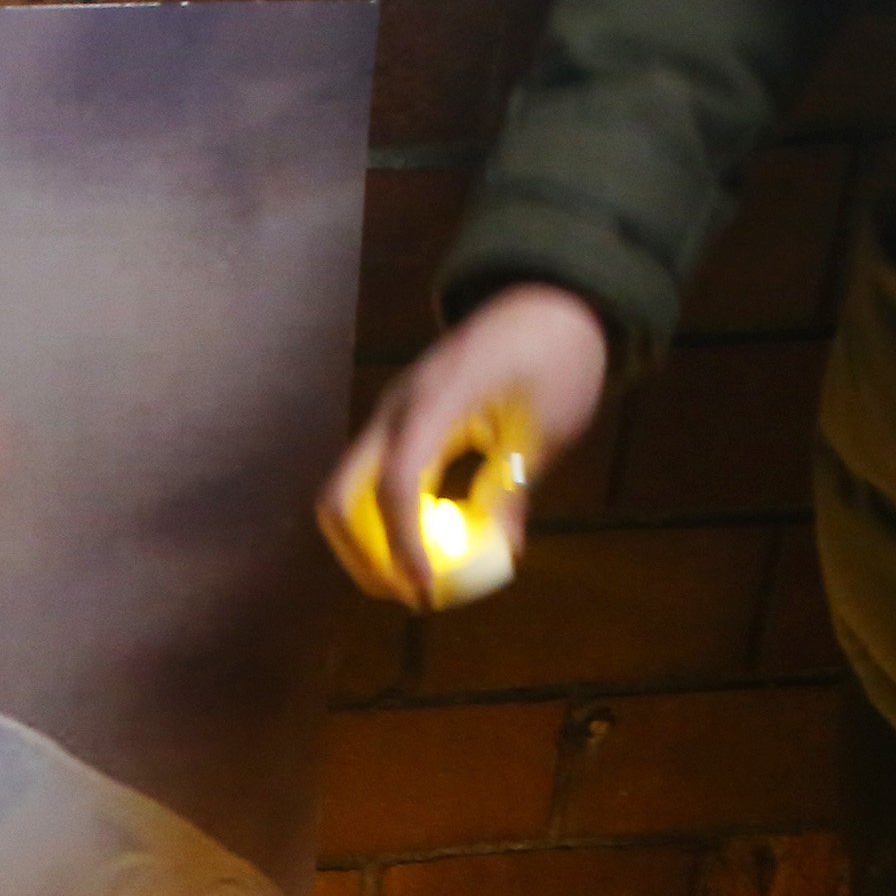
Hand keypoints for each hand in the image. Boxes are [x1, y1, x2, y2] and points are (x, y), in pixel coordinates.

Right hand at [324, 283, 609, 608]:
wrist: (544, 301)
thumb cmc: (556, 356)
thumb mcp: (547, 427)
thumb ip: (513, 488)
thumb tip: (501, 555)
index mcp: (437, 399)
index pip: (396, 483)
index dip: (404, 546)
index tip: (426, 593)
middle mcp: (398, 408)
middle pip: (339, 496)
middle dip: (363, 557)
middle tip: (409, 595)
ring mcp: (391, 417)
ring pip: (344, 496)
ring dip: (367, 547)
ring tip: (413, 581)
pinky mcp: (397, 427)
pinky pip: (370, 486)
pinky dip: (384, 524)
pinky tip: (422, 549)